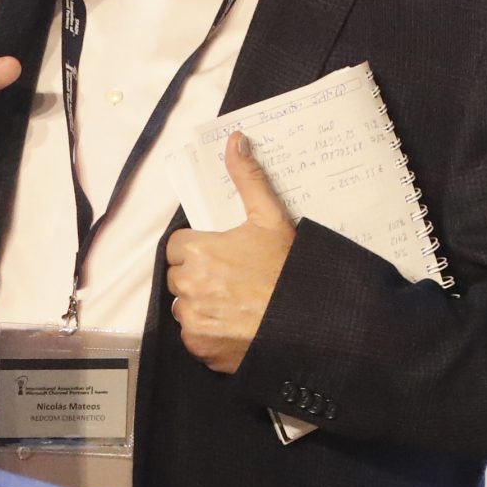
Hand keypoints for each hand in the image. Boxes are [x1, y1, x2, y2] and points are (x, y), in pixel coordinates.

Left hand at [164, 133, 294, 373]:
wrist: (308, 322)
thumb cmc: (288, 269)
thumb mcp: (270, 218)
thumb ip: (247, 178)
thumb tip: (234, 139)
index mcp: (197, 252)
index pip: (178, 246)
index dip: (198, 248)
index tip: (221, 254)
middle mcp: (187, 287)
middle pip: (178, 276)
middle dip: (198, 275)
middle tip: (232, 278)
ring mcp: (192, 320)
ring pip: (184, 305)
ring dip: (200, 303)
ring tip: (235, 302)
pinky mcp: (200, 348)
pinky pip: (193, 335)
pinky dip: (208, 331)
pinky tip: (234, 324)